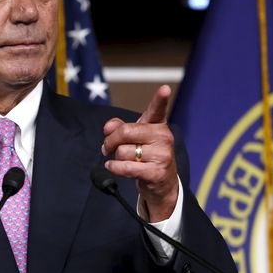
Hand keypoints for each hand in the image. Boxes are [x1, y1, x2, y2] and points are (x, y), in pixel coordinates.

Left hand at [101, 85, 178, 221]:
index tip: (165, 89)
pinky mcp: (156, 172)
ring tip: (120, 160)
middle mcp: (163, 137)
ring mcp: (162, 155)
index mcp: (158, 125)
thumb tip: (108, 127)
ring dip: (115, 157)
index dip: (161, 99)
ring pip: (123, 151)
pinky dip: (114, 167)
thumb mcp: (134, 138)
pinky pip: (126, 167)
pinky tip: (112, 166)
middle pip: (125, 132)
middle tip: (107, 147)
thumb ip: (118, 127)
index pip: (158, 110)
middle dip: (110, 141)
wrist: (161, 184)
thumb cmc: (145, 156)